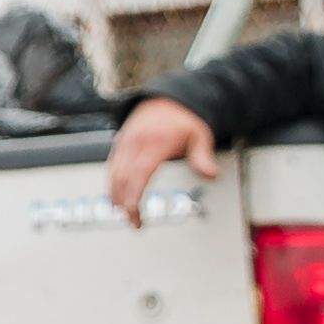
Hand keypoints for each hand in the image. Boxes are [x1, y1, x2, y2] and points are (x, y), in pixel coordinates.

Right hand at [101, 97, 218, 226]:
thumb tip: (212, 175)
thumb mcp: (200, 136)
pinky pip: (112, 167)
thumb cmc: (184, 122)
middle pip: (122, 178)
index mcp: (155, 142)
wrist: (166, 100)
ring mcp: (124, 142)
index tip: (134, 214)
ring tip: (125, 215)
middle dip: (124, 203)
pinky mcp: (119, 144)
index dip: (134, 197)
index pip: (139, 174)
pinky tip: (117, 199)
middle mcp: (135, 142)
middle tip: (134, 223)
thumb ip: (203, 157)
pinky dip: (112, 185)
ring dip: (115, 196)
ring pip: (113, 174)